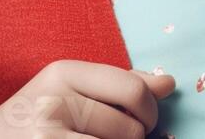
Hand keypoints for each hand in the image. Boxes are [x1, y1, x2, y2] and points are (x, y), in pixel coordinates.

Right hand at [0, 60, 175, 137]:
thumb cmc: (35, 117)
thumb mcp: (71, 89)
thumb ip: (119, 84)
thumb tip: (169, 83)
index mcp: (64, 72)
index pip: (132, 88)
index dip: (149, 111)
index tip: (145, 120)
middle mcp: (54, 101)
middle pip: (130, 127)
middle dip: (135, 138)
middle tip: (120, 137)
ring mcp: (48, 137)